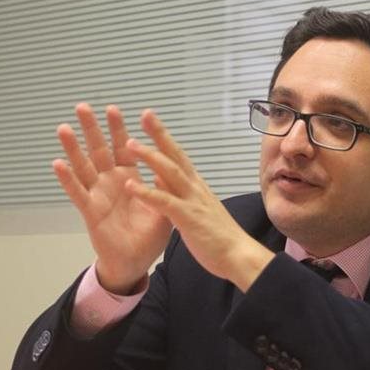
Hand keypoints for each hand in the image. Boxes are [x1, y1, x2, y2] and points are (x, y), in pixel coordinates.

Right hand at [53, 103, 172, 293]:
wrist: (137, 261)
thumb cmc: (149, 235)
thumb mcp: (163, 206)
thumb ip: (164, 184)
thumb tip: (169, 161)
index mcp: (130, 178)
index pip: (123, 148)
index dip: (119, 129)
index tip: (113, 109)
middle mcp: (111, 182)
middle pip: (99, 150)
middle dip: (92, 129)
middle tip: (83, 107)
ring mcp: (98, 195)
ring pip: (84, 167)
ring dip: (73, 148)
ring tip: (64, 128)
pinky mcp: (91, 211)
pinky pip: (78, 193)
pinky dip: (67, 178)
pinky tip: (58, 163)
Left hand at [124, 109, 274, 291]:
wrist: (239, 256)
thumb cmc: (220, 238)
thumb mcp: (199, 211)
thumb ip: (180, 194)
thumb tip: (161, 179)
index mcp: (197, 187)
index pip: (180, 157)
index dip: (165, 138)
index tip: (152, 121)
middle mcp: (196, 188)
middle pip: (175, 155)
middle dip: (160, 134)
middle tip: (145, 114)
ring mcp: (192, 201)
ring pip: (169, 172)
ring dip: (149, 156)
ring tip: (129, 143)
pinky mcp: (188, 218)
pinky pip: (164, 202)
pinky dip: (146, 193)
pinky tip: (129, 186)